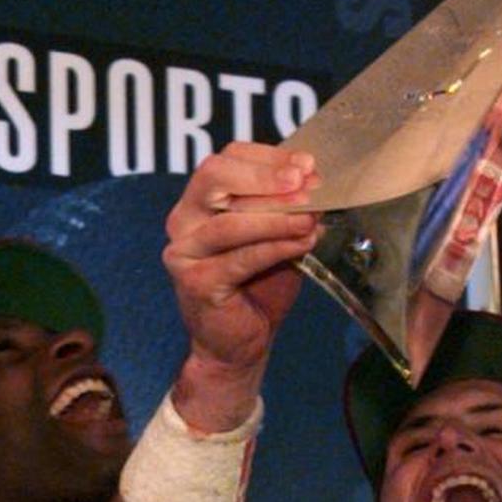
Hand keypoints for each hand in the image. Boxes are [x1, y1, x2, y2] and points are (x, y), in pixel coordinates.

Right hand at [163, 143, 321, 424]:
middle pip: (216, 176)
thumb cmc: (258, 286)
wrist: (240, 343)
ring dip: (276, 217)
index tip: (307, 165)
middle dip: (265, 176)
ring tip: (310, 218)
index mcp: (200, 200)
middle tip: (304, 183)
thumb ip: (288, 211)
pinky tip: (302, 243)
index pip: (228, 159)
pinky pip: (240, 258)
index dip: (268, 157)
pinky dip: (274, 248)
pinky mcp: (194, 282)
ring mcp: (185, 251)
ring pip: (230, 221)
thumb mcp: (277, 238)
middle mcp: (184, 219)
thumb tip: (317, 184)